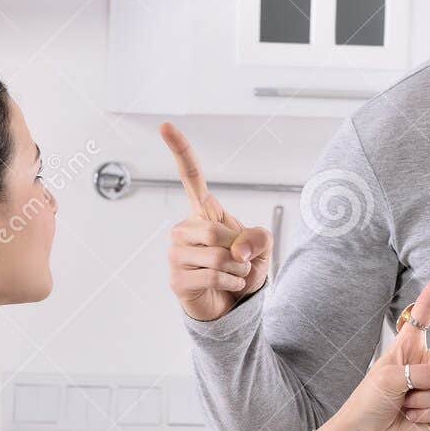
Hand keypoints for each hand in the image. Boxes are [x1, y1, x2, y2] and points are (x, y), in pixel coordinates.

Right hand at [161, 121, 273, 321]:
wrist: (233, 305)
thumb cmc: (243, 269)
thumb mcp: (263, 246)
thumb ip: (259, 237)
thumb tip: (236, 250)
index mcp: (203, 213)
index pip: (190, 177)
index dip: (180, 150)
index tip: (165, 125)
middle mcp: (183, 230)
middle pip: (213, 231)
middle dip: (238, 250)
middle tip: (241, 262)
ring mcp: (176, 255)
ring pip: (217, 256)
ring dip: (238, 270)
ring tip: (234, 276)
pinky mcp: (176, 280)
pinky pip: (213, 277)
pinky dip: (232, 284)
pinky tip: (226, 287)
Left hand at [316, 254, 429, 430]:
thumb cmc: (368, 401)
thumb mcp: (391, 378)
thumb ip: (425, 372)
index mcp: (410, 344)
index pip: (428, 309)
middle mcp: (425, 360)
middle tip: (407, 390)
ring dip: (425, 401)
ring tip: (403, 405)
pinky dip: (429, 416)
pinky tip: (411, 418)